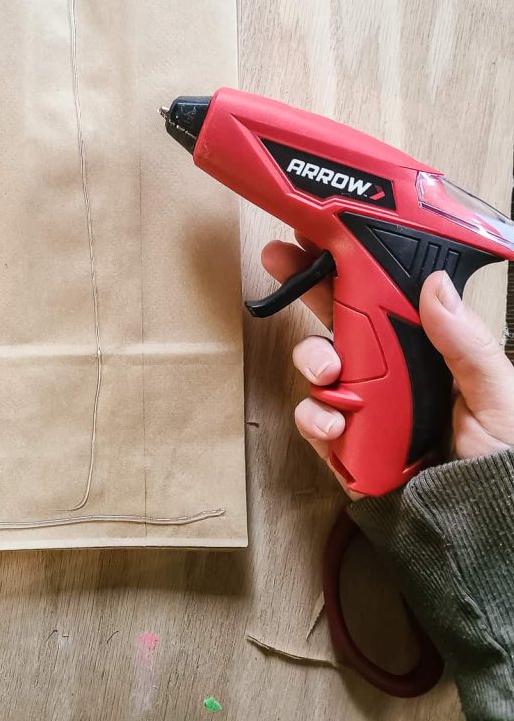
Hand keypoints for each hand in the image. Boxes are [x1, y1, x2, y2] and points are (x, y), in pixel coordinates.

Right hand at [262, 233, 513, 496]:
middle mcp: (389, 371)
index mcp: (426, 349)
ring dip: (313, 359)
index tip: (321, 234)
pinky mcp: (344, 445)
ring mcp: (362, 406)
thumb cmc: (501, 468)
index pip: (382, 296)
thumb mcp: (499, 398)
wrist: (479, 538)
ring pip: (318, 364)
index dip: (351, 263)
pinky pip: (313, 419)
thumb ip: (467, 345)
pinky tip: (334, 421)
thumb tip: (437, 286)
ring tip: (330, 373)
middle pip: (337, 316)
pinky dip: (315, 416)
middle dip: (304, 285)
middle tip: (281, 259)